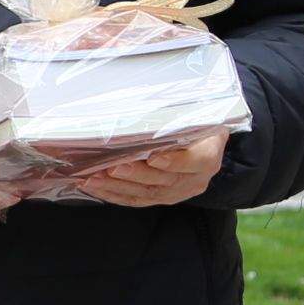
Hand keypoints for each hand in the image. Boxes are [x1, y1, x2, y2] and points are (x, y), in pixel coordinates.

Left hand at [70, 129, 228, 207]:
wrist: (204, 142)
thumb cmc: (195, 123)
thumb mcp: (195, 115)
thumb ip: (177, 117)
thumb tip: (149, 105)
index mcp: (209, 155)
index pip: (196, 161)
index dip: (175, 161)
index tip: (153, 157)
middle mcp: (196, 178)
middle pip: (165, 180)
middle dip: (136, 175)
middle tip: (113, 167)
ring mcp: (179, 191)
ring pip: (148, 193)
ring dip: (118, 187)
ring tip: (94, 179)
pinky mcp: (163, 198)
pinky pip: (137, 200)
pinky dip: (114, 194)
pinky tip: (96, 187)